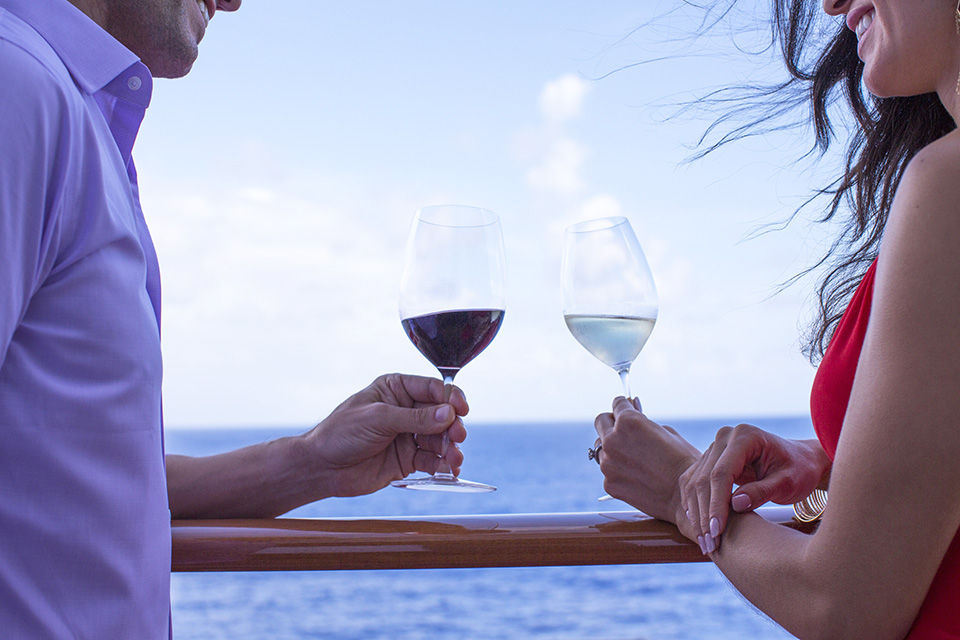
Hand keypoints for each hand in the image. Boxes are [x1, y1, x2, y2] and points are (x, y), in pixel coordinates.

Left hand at [304, 373, 467, 496]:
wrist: (322, 468)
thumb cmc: (341, 433)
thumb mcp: (378, 419)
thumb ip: (415, 418)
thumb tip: (449, 414)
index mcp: (396, 389)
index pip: (432, 389)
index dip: (450, 398)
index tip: (462, 410)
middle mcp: (406, 410)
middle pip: (442, 415)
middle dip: (452, 427)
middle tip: (457, 438)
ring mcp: (408, 435)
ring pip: (440, 439)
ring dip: (450, 449)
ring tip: (453, 460)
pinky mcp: (408, 459)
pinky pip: (432, 460)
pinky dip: (443, 465)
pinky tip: (449, 471)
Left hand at [594, 397, 699, 528]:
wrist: (686, 498)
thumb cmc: (684, 462)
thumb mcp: (667, 433)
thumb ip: (645, 423)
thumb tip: (634, 416)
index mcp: (628, 421)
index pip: (617, 403)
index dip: (625, 406)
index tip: (627, 409)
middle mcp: (612, 439)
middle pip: (601, 421)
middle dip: (612, 422)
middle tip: (625, 430)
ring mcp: (608, 463)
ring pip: (602, 448)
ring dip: (613, 448)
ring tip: (634, 458)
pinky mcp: (609, 483)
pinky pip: (609, 471)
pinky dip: (618, 471)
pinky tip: (637, 476)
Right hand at [678, 424, 829, 553]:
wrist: (801, 459)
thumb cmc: (799, 470)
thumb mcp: (788, 483)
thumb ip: (762, 492)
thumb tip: (736, 505)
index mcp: (745, 437)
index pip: (721, 473)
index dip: (717, 504)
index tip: (717, 531)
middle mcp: (725, 437)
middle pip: (704, 479)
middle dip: (704, 514)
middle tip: (709, 544)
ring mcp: (715, 447)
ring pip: (695, 483)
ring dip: (697, 514)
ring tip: (705, 542)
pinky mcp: (710, 459)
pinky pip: (695, 483)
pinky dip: (695, 507)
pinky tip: (700, 528)